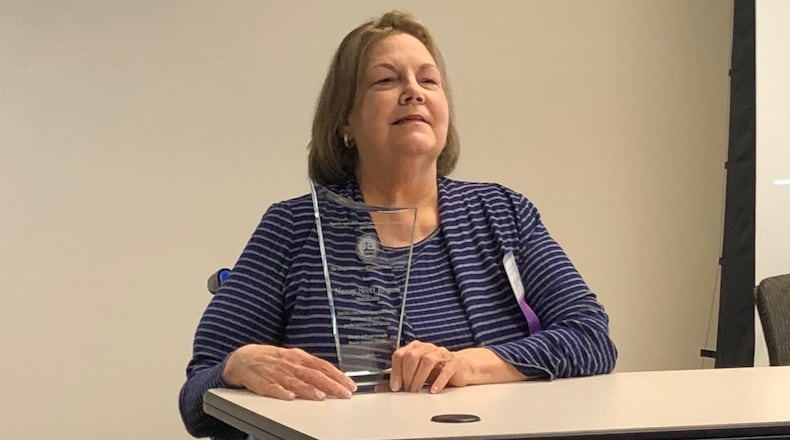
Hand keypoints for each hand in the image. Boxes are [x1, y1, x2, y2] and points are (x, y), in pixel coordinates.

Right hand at [222, 344, 356, 400]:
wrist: (243, 358)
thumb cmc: (272, 359)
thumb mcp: (294, 358)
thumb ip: (311, 367)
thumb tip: (332, 376)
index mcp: (299, 357)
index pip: (322, 366)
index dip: (337, 375)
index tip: (350, 385)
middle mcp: (290, 364)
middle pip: (313, 374)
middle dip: (331, 385)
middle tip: (344, 394)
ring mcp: (276, 373)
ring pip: (296, 382)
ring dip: (309, 390)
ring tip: (321, 397)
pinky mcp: (263, 383)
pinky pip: (273, 388)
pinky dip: (281, 393)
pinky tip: (290, 397)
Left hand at [389, 341, 471, 393]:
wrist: (461, 368)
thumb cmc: (437, 370)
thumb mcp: (418, 372)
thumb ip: (406, 375)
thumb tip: (393, 386)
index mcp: (416, 347)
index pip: (400, 355)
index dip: (396, 371)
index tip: (395, 386)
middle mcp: (427, 348)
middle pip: (412, 356)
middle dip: (407, 375)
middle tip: (407, 389)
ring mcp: (441, 353)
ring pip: (427, 360)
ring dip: (419, 378)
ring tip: (416, 390)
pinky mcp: (454, 362)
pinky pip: (445, 370)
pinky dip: (438, 381)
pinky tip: (433, 390)